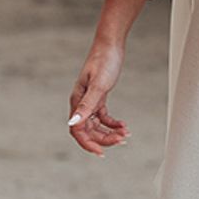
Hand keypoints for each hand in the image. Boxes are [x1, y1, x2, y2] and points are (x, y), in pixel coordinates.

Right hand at [67, 38, 129, 156]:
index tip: (101, 152)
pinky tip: (123, 125)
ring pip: (96, 125)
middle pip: (88, 130)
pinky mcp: (99, 97)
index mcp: (77, 101)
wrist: (111, 45)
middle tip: (122, 140)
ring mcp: (90, 101)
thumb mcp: (98, 85)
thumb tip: (74, 122)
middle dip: (104, 138)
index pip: (77, 130)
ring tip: (125, 133)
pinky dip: (112, 123)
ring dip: (109, 132)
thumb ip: (87, 105)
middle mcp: (81, 103)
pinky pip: (103, 117)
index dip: (88, 143)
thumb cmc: (104, 61)